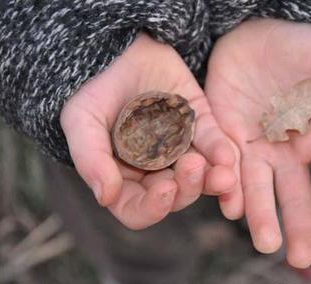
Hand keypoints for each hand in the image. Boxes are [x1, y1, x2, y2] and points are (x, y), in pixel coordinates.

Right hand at [60, 33, 235, 229]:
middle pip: (176, 195)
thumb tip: (106, 197)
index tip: (165, 190)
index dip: (153, 208)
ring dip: (213, 180)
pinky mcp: (199, 126)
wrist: (117, 47)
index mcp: (123, 176)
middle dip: (188, 188)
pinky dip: (222, 153)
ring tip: (223, 174)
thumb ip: (91, 159)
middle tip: (192, 166)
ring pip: (201, 176)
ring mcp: (178, 149)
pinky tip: (228, 156)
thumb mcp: (82, 120)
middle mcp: (153, 169)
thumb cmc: (92, 86)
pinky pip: (215, 145)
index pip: (137, 209)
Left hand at [205, 19, 310, 266]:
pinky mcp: (225, 139)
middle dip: (298, 225)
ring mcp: (255, 148)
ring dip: (260, 216)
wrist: (254, 34)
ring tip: (266, 243)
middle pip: (295, 193)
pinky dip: (228, 186)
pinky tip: (232, 207)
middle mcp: (287, 151)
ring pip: (258, 188)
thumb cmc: (302, 47)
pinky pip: (226, 168)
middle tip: (301, 259)